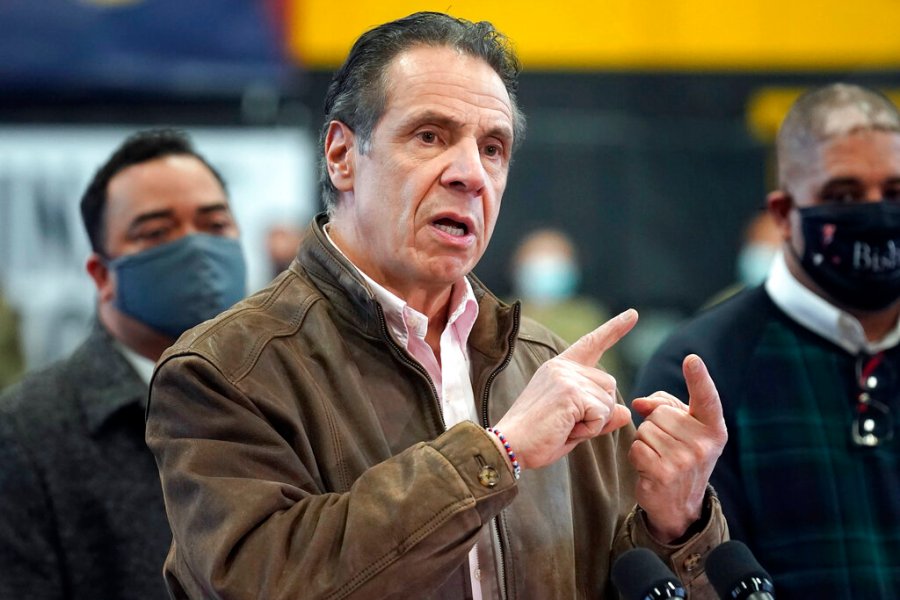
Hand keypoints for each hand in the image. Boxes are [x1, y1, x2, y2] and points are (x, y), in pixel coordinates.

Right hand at [494, 309, 637, 470]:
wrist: (509, 445)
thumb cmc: (538, 437)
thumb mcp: (574, 425)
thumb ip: (600, 416)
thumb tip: (626, 412)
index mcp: (559, 367)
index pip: (591, 344)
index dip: (614, 329)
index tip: (633, 314)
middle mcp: (563, 366)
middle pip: (609, 386)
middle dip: (598, 412)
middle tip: (567, 424)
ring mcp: (567, 377)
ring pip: (608, 401)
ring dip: (594, 422)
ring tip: (564, 426)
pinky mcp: (570, 392)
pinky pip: (602, 414)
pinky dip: (589, 429)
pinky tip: (566, 429)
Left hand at [629, 355, 727, 541]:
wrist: (679, 505)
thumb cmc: (679, 455)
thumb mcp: (682, 429)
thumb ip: (664, 406)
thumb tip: (639, 403)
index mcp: (713, 428)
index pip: (706, 398)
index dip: (699, 377)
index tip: (692, 359)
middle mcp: (704, 444)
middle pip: (660, 413)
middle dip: (654, 425)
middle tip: (666, 446)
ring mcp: (685, 460)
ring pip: (645, 429)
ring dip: (645, 441)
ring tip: (658, 458)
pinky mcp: (664, 474)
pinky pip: (636, 447)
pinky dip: (636, 456)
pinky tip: (650, 469)